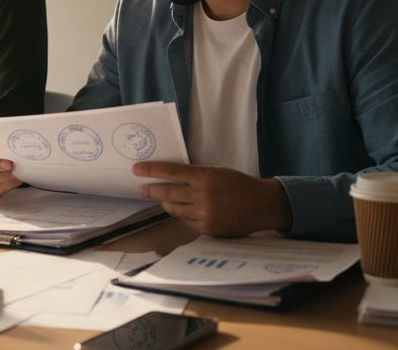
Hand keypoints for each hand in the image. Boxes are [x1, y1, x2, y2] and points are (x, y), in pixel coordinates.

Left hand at [135, 162, 292, 236]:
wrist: (261, 205)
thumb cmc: (239, 184)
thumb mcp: (217, 172)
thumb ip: (195, 174)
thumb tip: (171, 176)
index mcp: (205, 177)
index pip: (171, 171)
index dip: (151, 170)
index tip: (137, 169)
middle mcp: (202, 196)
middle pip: (167, 193)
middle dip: (151, 190)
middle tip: (141, 188)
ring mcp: (204, 214)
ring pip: (174, 209)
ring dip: (165, 203)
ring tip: (160, 198)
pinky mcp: (207, 229)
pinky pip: (186, 221)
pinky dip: (181, 214)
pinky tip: (180, 209)